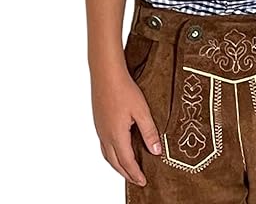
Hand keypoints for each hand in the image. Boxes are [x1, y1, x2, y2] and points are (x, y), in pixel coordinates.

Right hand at [91, 69, 161, 186]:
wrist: (106, 74)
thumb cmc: (124, 89)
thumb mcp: (142, 111)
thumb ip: (149, 132)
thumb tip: (156, 151)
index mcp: (117, 135)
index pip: (127, 162)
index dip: (135, 173)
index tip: (143, 181)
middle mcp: (105, 135)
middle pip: (115, 163)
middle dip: (126, 173)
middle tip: (137, 180)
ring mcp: (100, 129)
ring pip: (108, 155)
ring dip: (118, 165)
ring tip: (128, 169)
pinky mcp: (99, 122)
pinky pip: (104, 145)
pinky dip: (112, 154)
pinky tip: (118, 148)